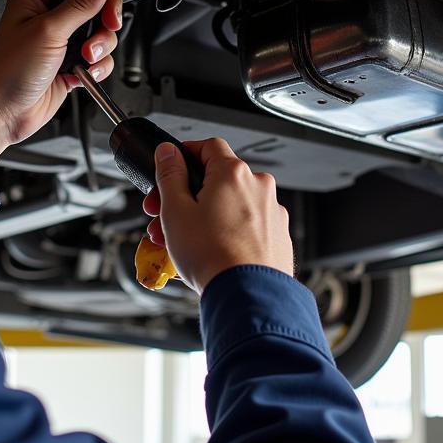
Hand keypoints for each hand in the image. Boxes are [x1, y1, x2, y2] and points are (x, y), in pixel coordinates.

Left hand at [0, 0, 121, 167]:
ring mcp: (61, 44)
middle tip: (104, 30)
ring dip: (100, 49)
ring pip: (100, 36)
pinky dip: (97, 68)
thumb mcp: (48, 30)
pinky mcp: (69, 66)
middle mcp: (49, 19)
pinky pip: (97, 60)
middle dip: (103, 24)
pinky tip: (84, 74)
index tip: (108, 7)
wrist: (3, 114)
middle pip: (95, 9)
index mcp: (37, 1)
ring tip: (85, 58)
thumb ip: (80, 2)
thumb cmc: (8, 72)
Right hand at [143, 138, 292, 295]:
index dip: (185, 155)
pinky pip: (247, 225)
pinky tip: (210, 251)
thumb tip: (168, 152)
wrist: (247, 297)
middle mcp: (258, 187)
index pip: (208, 146)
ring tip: (183, 241)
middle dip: (186, 196)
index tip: (171, 169)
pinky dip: (227, 231)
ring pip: (231, 204)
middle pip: (217, 179)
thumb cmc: (213, 257)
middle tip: (166, 214)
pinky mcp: (277, 236)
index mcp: (233, 173)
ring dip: (204, 216)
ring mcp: (272, 212)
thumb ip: (170, 174)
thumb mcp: (175, 210)